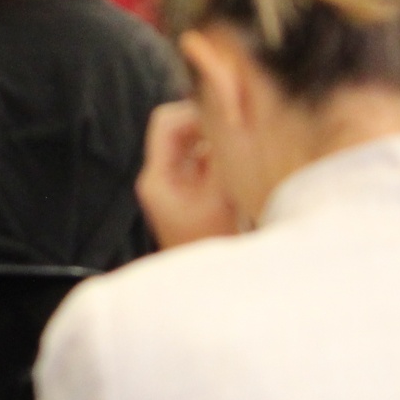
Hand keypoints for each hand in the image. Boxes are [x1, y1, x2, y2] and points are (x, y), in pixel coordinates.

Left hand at [135, 100, 240, 249]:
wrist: (210, 287)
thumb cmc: (212, 248)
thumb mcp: (220, 200)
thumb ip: (221, 159)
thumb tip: (230, 123)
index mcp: (157, 178)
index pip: (165, 123)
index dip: (194, 112)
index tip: (225, 116)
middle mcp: (160, 177)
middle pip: (178, 128)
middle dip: (207, 122)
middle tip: (237, 124)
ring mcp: (175, 185)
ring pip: (193, 143)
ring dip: (216, 138)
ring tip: (242, 141)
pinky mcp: (191, 193)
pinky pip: (203, 160)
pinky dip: (221, 155)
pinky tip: (242, 161)